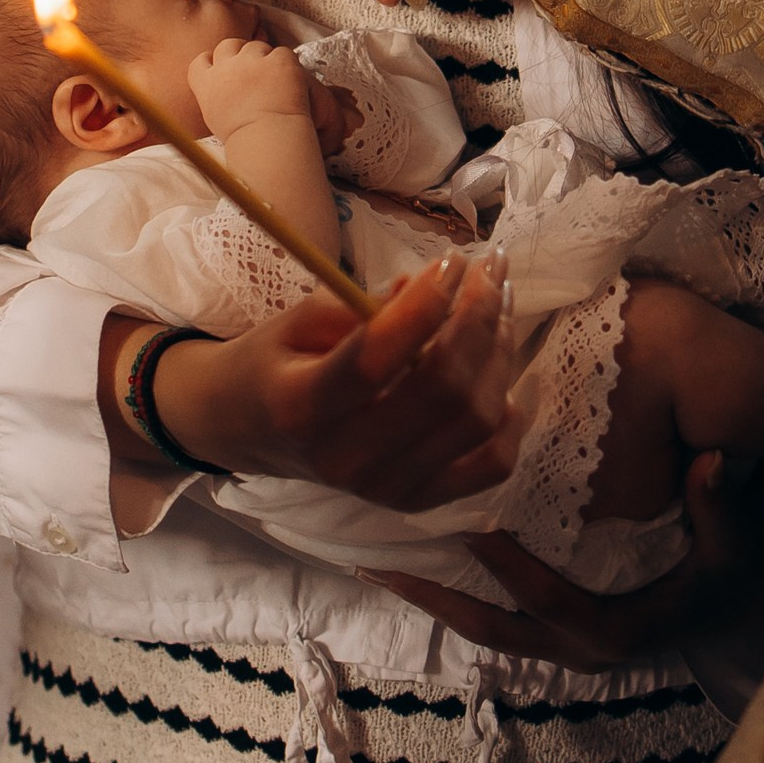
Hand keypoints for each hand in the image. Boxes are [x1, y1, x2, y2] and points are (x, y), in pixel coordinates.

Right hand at [148, 254, 519, 509]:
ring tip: (498, 303)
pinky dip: (513, 418)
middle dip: (479, 317)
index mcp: (301, 408)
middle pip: (442, 390)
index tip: (450, 261)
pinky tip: (509, 374)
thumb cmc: (277, 363)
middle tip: (490, 269)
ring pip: (476, 420)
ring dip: (500, 352)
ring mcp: (385, 489)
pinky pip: (492, 465)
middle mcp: (344, 460)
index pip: (377, 359)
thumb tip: (437, 288)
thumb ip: (364, 304)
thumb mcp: (300, 319)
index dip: (425, 305)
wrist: (250, 431)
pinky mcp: (417, 501)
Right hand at [189, 33, 314, 136]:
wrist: (266, 139)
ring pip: (256, 46)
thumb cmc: (242, 139)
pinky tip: (292, 81)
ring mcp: (252, 61)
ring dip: (265, 57)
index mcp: (207, 83)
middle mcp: (227, 66)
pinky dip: (288, 64)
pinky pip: (282, 53)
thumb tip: (221, 93)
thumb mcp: (215, 119)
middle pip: (228, 45)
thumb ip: (215, 98)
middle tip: (253, 67)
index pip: (202, 60)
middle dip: (239, 52)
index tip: (222, 66)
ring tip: (276, 78)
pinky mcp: (278, 60)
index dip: (213, 60)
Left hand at [364, 451, 763, 671]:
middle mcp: (578, 651)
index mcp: (615, 632)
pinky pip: (494, 620)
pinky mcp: (557, 639)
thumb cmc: (734, 583)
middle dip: (431, 597)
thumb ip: (717, 507)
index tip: (465, 523)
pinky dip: (455, 595)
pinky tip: (419, 566)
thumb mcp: (734, 550)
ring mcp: (563, 650)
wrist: (742, 622)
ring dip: (432, 598)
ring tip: (374, 562)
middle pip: (489, 627)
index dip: (506, 564)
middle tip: (375, 562)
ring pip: (482, 629)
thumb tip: (711, 459)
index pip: (546, 598)